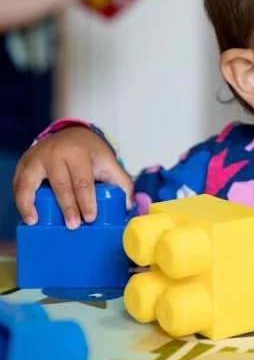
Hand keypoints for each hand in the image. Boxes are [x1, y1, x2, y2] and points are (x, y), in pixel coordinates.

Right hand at [13, 127, 131, 229]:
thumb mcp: (108, 162)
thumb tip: (129, 206)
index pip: (83, 180)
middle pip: (61, 185)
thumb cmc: (90, 153)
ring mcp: (37, 158)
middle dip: (68, 207)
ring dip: (32, 204)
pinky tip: (28, 216)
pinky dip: (21, 201)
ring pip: (32, 183)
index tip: (91, 217)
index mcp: (79, 153)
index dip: (87, 200)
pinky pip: (19, 184)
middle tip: (74, 225)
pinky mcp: (24, 164)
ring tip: (36, 222)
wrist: (70, 134)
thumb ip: (121, 182)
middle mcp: (56, 154)